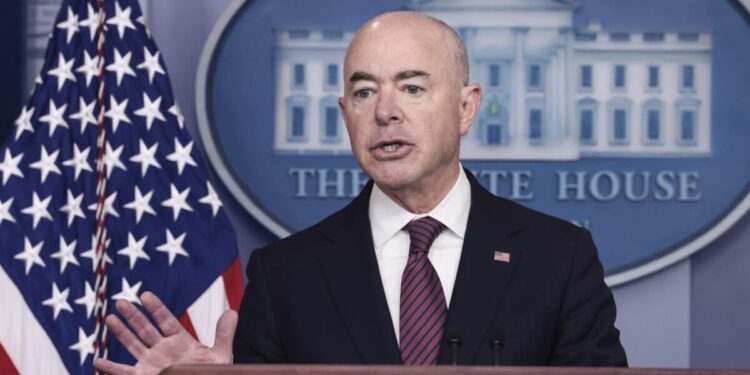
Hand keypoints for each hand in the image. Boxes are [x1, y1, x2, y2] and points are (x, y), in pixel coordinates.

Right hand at [94, 291, 237, 374]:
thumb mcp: (220, 356)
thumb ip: (224, 335)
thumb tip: (232, 311)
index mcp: (180, 341)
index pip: (165, 320)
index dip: (156, 308)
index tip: (145, 295)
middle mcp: (163, 350)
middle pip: (146, 329)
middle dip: (133, 316)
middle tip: (121, 301)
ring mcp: (152, 363)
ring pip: (134, 345)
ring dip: (122, 333)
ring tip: (109, 318)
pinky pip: (125, 373)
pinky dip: (112, 369)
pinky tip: (98, 361)